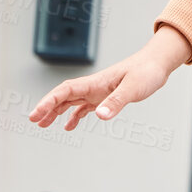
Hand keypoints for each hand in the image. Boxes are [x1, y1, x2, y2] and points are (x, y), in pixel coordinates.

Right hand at [29, 26, 191, 130]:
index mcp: (95, 82)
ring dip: (56, 112)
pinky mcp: (106, 96)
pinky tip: (68, 127)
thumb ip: (117, 101)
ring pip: (70, 101)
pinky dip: (74, 116)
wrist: (158, 63)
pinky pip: (84, 107)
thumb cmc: (147, 72)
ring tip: (43, 125)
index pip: (65, 90)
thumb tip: (100, 116)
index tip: (36, 113)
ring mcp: (98, 91)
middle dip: (46, 107)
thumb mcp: (133, 88)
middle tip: (33, 121)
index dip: (48, 101)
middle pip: (63, 96)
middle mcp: (93, 86)